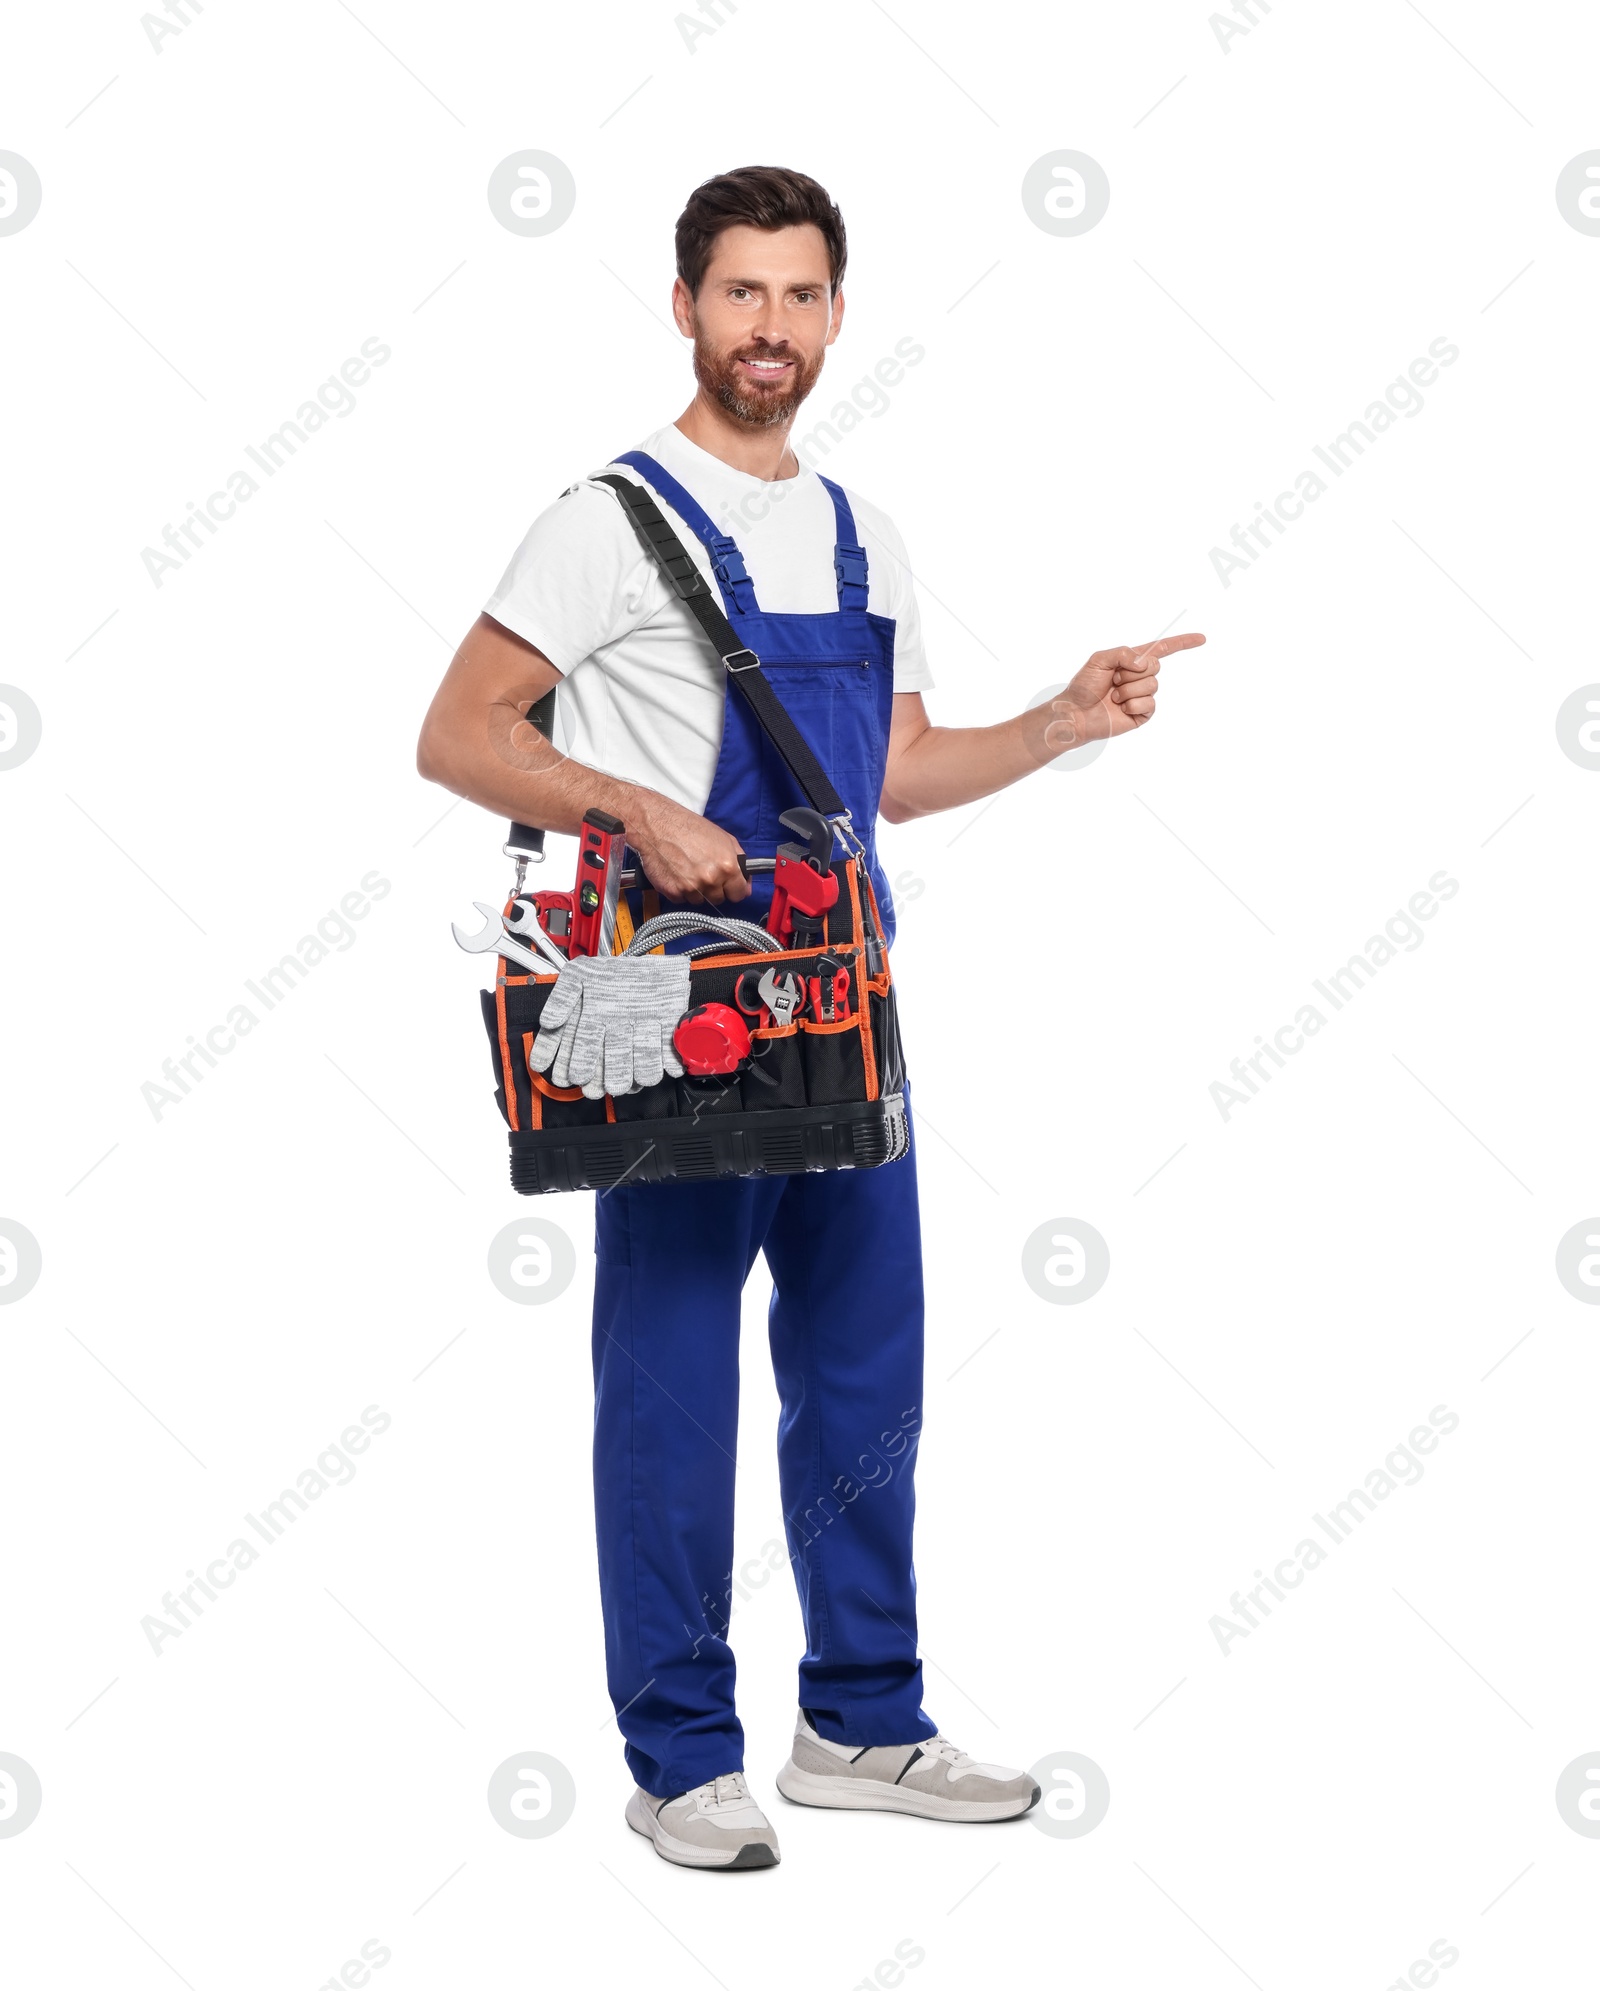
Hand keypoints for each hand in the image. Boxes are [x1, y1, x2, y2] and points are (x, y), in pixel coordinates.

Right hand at [629, 792, 751, 904]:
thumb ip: (739, 863)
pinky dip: (679, 890)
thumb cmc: (689, 828)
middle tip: (702, 872)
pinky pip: (681, 900)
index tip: (728, 886)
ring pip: (699, 901)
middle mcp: (710, 879)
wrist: (658, 825)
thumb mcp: (724, 839)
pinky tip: (676, 873)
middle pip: (718, 899)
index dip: (733, 889)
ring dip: (695, 891)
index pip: (738, 894)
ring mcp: (691, 888)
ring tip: (687, 870)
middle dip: (713, 889)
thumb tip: (746, 886)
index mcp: (727, 867)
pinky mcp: (673, 892)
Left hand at [1040, 632, 1205, 757]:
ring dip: (1129, 689)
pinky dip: (1132, 704)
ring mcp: (1142, 696)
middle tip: (1113, 680)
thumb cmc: (1084, 686)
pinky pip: (1149, 704)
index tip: (1202, 638)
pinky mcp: (1142, 714)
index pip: (1162, 649)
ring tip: (1114, 696)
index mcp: (1132, 661)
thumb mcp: (1099, 659)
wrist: (1076, 713)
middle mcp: (1140, 678)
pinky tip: (1120, 708)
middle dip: (1132, 671)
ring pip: (1152, 685)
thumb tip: (1144, 664)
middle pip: (1156, 666)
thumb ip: (1123, 653)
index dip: (1182, 643)